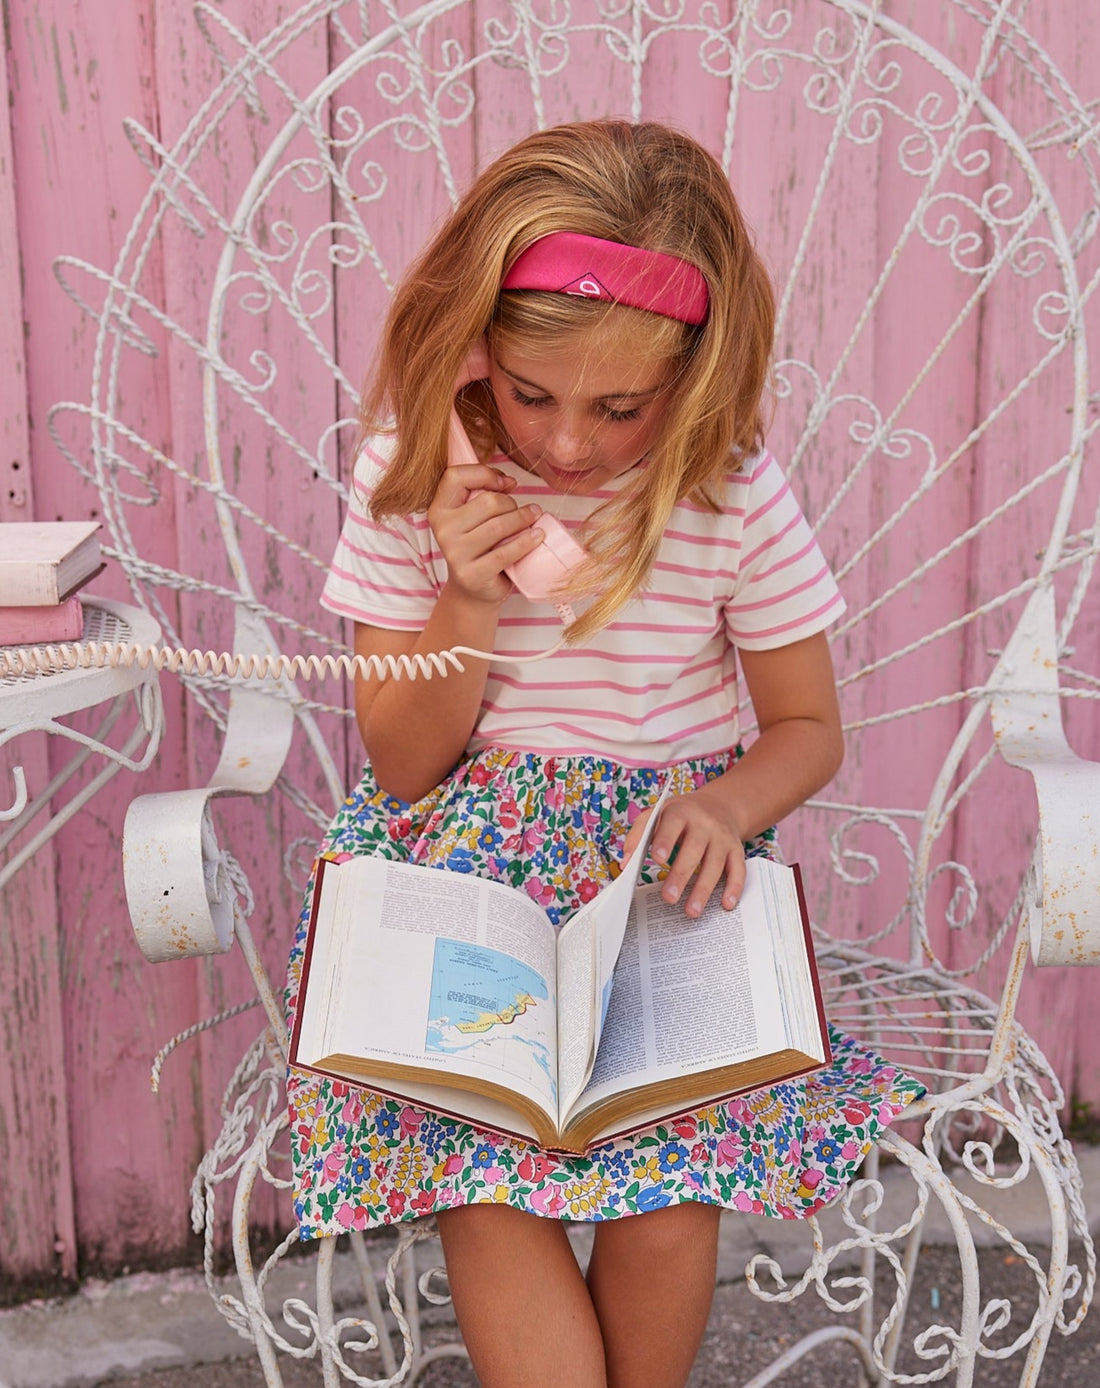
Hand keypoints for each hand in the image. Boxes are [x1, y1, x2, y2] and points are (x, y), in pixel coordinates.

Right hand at [428, 464, 544, 605]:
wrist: (473, 589)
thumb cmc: (479, 547)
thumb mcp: (473, 517)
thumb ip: (483, 493)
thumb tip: (509, 481)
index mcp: (439, 510)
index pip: (456, 476)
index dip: (484, 474)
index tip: (505, 484)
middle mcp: (442, 531)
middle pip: (487, 501)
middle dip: (511, 503)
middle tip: (523, 512)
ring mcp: (455, 554)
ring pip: (499, 525)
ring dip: (523, 519)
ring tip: (535, 519)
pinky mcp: (472, 574)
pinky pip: (505, 552)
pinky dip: (526, 542)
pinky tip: (537, 536)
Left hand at [623, 783, 746, 917]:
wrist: (720, 806)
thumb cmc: (681, 815)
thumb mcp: (658, 814)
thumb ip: (639, 836)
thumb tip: (625, 864)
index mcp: (681, 813)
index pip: (672, 825)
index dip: (665, 841)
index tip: (657, 859)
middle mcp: (705, 824)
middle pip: (694, 849)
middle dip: (681, 875)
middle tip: (669, 898)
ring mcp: (723, 838)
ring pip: (716, 864)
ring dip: (704, 889)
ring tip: (692, 911)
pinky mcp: (736, 850)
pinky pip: (738, 870)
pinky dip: (734, 888)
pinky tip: (726, 904)